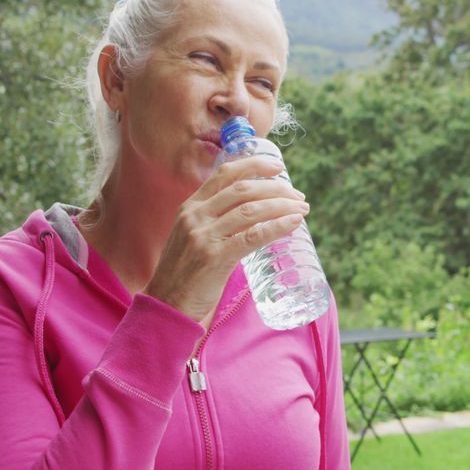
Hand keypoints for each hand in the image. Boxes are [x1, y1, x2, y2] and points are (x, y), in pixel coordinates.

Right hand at [144, 156, 309, 321]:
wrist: (167, 304)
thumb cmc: (186, 272)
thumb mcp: (193, 235)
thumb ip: (215, 220)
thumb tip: (255, 210)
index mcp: (191, 206)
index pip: (225, 174)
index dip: (254, 165)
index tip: (278, 167)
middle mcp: (196, 216)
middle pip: (244, 190)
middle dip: (277, 189)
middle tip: (299, 196)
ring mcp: (203, 235)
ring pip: (251, 210)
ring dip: (282, 206)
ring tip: (302, 209)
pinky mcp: (214, 257)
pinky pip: (253, 236)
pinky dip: (277, 226)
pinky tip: (294, 223)